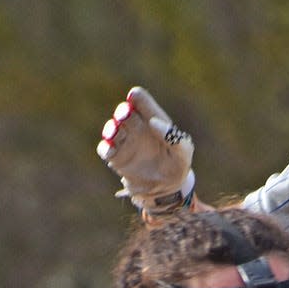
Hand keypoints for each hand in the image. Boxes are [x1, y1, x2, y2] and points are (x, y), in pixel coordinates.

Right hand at [97, 87, 194, 213]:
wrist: (166, 189)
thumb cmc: (177, 165)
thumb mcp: (183, 152)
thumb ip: (172, 136)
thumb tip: (153, 122)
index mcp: (152, 120)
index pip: (140, 101)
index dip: (137, 97)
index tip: (134, 97)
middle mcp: (136, 127)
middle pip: (124, 112)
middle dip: (123, 112)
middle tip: (126, 115)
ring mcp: (124, 141)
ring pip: (111, 129)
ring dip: (111, 128)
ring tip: (114, 132)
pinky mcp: (116, 157)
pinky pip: (105, 149)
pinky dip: (105, 147)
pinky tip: (109, 150)